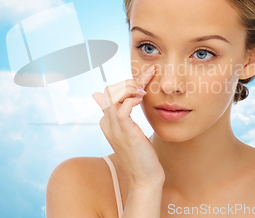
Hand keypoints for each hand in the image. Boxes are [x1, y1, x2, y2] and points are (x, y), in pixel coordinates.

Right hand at [92, 65, 164, 187]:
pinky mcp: (125, 131)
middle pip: (109, 91)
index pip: (109, 93)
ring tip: (145, 90)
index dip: (126, 84)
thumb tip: (116, 105)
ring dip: (131, 87)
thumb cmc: (141, 156)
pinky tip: (142, 99)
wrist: (146, 178)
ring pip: (114, 95)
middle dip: (128, 81)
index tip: (145, 77)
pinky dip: (133, 98)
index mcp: (106, 122)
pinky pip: (123, 107)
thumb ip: (122, 116)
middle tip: (148, 78)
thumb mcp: (130, 132)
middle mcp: (106, 123)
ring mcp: (114, 127)